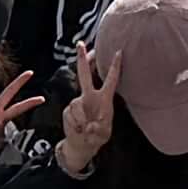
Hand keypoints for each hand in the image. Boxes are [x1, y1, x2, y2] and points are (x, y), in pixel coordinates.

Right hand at [56, 56, 120, 178]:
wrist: (81, 145)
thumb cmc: (96, 137)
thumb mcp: (102, 135)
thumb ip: (97, 131)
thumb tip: (88, 127)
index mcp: (104, 99)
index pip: (111, 79)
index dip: (115, 66)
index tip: (119, 52)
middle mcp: (90, 97)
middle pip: (84, 75)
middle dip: (82, 59)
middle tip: (80, 43)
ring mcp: (78, 102)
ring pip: (76, 105)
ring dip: (80, 119)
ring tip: (85, 130)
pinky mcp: (68, 109)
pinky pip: (70, 115)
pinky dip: (74, 124)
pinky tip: (78, 130)